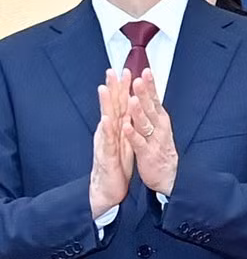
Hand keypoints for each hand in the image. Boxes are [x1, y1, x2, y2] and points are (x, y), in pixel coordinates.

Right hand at [89, 70, 133, 217]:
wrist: (107, 188)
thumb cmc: (116, 164)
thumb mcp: (124, 141)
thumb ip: (125, 125)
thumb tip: (130, 109)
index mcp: (116, 128)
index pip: (120, 104)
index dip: (122, 87)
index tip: (126, 70)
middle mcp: (109, 133)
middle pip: (111, 107)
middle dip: (112, 88)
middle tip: (112, 70)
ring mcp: (106, 143)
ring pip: (106, 121)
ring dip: (105, 104)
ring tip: (104, 88)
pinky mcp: (107, 156)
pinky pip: (108, 142)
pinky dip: (108, 130)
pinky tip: (107, 120)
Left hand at [126, 71, 178, 196]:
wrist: (168, 176)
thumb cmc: (160, 149)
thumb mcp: (159, 126)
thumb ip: (152, 110)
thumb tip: (147, 92)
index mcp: (160, 120)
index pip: (155, 99)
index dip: (151, 86)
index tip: (146, 71)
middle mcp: (159, 127)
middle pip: (150, 108)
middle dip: (144, 94)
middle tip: (139, 80)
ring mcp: (154, 140)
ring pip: (145, 123)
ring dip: (138, 111)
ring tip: (131, 100)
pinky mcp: (147, 154)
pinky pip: (139, 142)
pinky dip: (132, 134)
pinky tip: (126, 126)